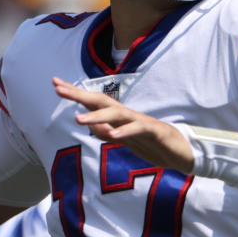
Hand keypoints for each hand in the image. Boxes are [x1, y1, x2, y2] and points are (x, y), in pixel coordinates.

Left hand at [53, 77, 194, 171]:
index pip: (94, 102)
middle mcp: (128, 115)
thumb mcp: (126, 141)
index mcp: (120, 117)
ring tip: (78, 120)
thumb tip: (93, 129)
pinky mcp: (155, 131)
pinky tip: (112, 134)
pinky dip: (125, 131)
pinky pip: (138, 129)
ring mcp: (142, 121)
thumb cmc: (153, 144)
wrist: (182, 152)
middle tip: (59, 90)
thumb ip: (109, 134)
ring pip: (117, 114)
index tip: (55, 84)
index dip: (75, 93)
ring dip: (97, 116)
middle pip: (101, 101)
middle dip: (80, 95)